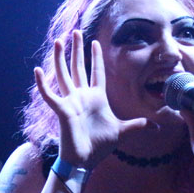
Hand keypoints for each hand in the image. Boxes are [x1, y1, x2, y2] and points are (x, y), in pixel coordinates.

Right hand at [35, 30, 150, 168]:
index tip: (95, 42)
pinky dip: (42, 84)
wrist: (86, 160)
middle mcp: (82, 96)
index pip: (96, 72)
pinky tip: (37, 70)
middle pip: (78, 67)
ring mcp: (71, 102)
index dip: (96, 57)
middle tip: (75, 32)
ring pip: (63, 75)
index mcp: (96, 98)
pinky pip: (49, 95)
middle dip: (77, 50)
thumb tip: (157, 125)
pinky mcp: (62, 110)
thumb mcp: (122, 132)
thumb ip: (137, 125)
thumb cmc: (100, 146)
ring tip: (57, 41)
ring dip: (59, 58)